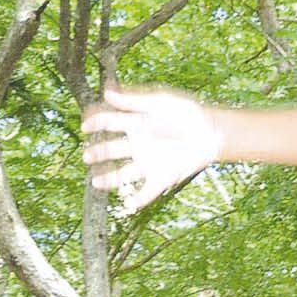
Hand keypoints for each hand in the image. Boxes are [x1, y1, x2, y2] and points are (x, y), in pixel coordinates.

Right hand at [82, 86, 222, 214]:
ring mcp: (148, 162)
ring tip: (95, 182)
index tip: (85, 126)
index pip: (107, 123)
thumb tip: (106, 93)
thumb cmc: (188, 113)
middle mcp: (138, 144)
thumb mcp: (160, 102)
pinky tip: (129, 203)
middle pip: (111, 150)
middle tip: (87, 156)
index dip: (94, 123)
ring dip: (108, 179)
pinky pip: (147, 192)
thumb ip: (134, 100)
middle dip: (97, 153)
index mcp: (135, 123)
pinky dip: (138, 200)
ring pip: (123, 174)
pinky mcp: (162, 177)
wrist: (212, 133)